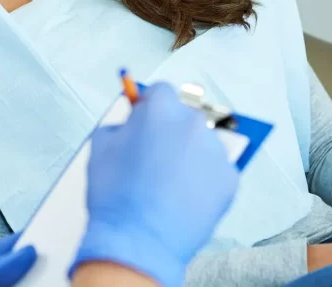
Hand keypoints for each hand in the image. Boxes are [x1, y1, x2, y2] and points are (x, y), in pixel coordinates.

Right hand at [72, 83, 239, 286]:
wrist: (137, 240)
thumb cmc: (115, 195)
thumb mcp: (101, 146)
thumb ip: (120, 125)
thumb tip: (132, 122)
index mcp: (161, 110)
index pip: (161, 91)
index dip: (150, 106)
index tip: (145, 120)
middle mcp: (193, 124)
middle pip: (184, 116)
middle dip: (171, 130)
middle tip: (154, 156)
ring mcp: (215, 151)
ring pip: (202, 144)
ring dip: (189, 155)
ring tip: (167, 184)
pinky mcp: (229, 179)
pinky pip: (216, 171)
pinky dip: (203, 180)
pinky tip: (182, 197)